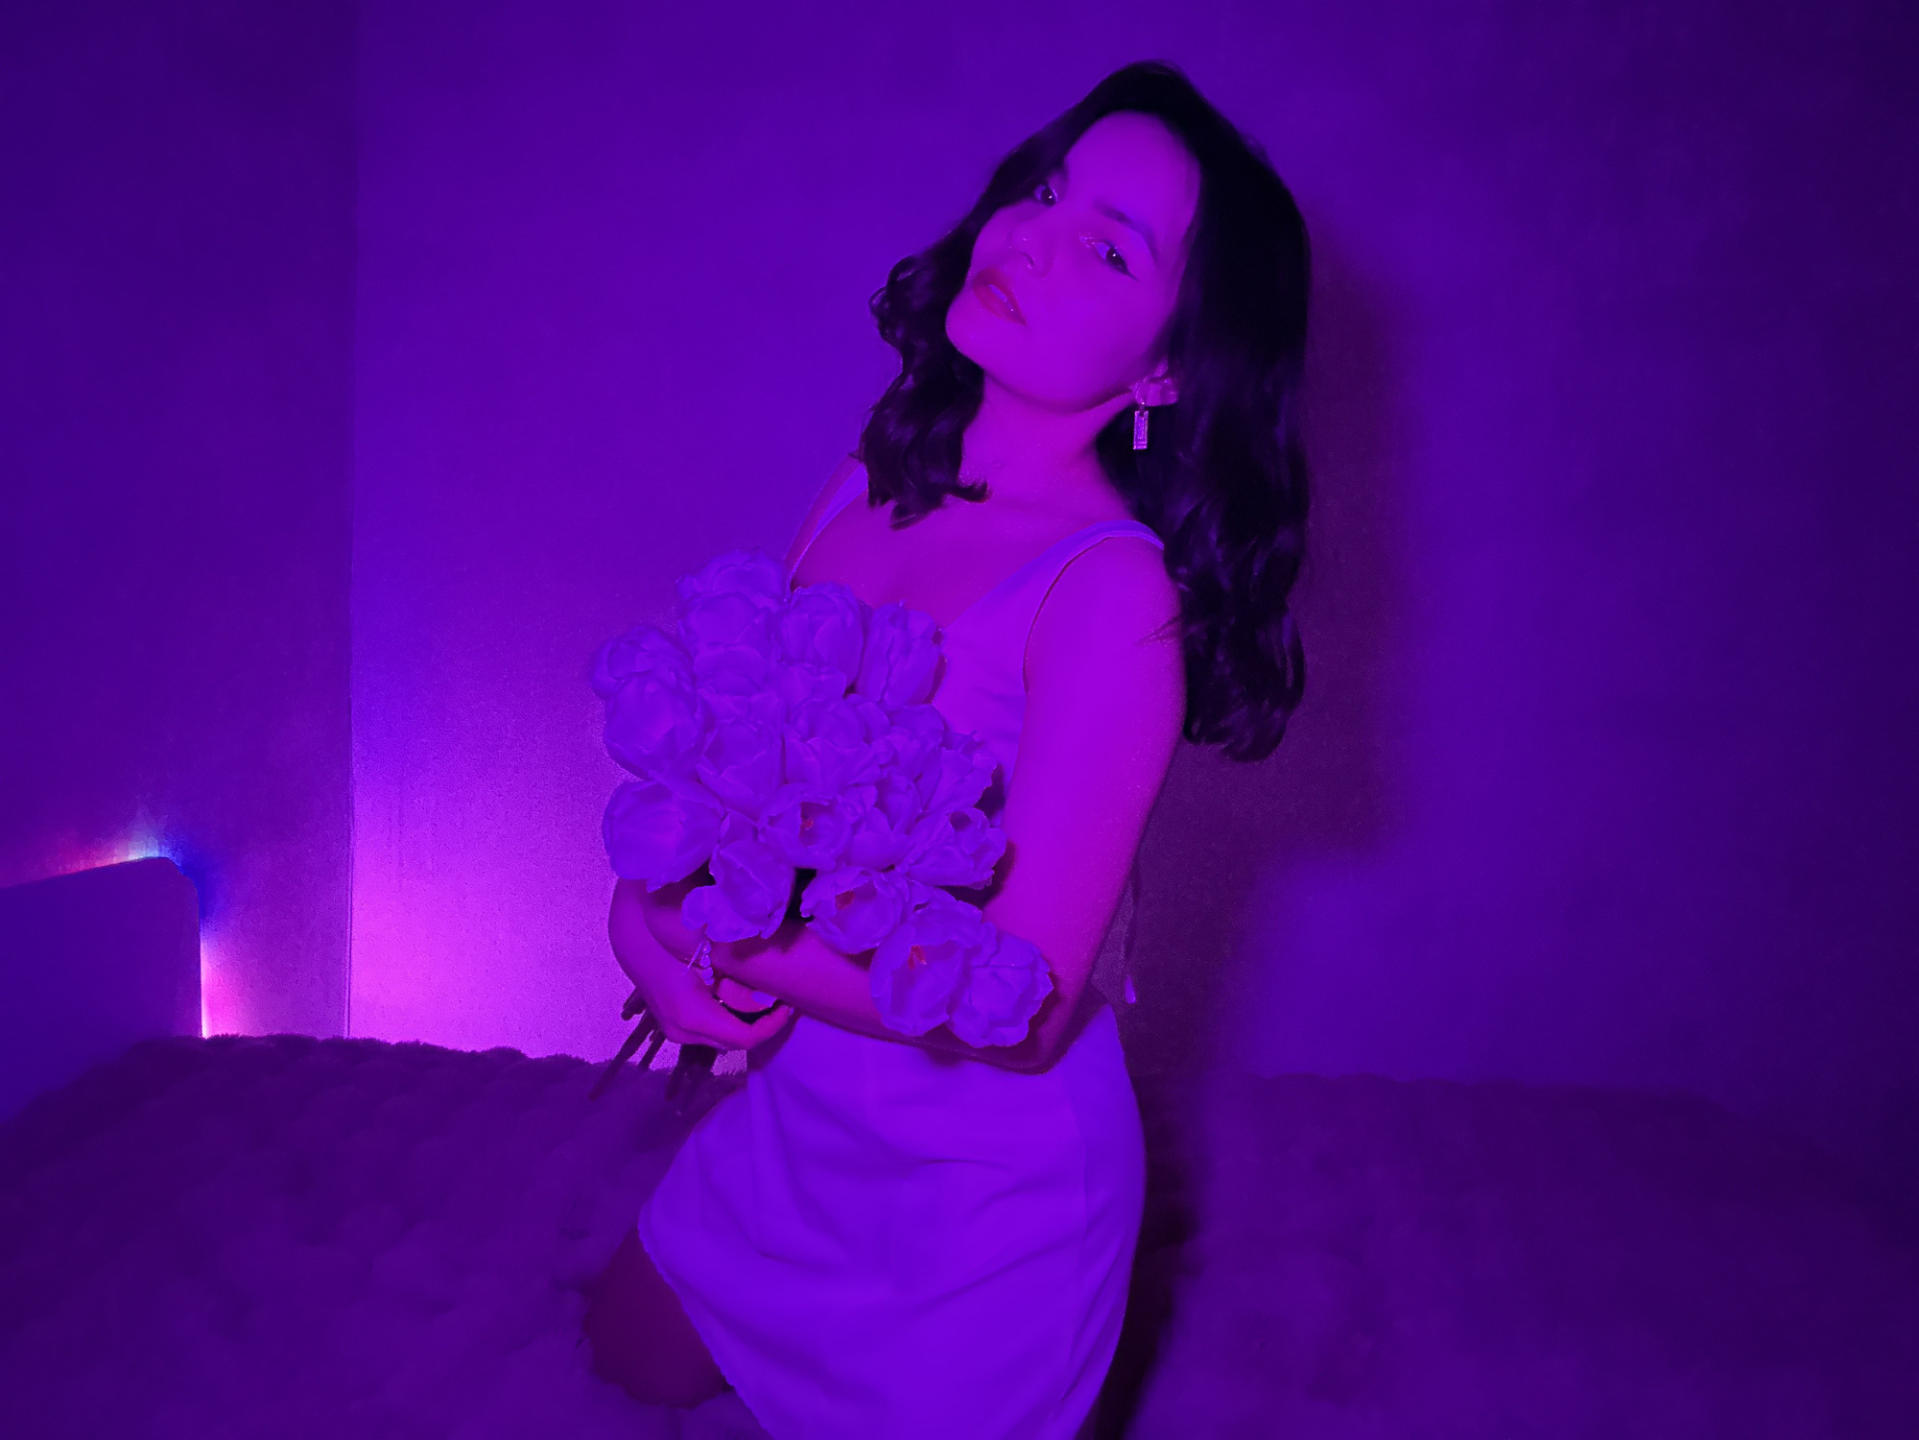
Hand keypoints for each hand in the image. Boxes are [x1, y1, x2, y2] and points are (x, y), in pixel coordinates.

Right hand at [610, 880, 794, 1051]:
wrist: (633, 935)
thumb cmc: (673, 939)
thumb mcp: (713, 959)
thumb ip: (740, 984)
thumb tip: (769, 1000)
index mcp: (693, 1018)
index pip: (744, 1039)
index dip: (771, 1026)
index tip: (788, 1005)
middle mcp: (682, 1032)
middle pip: (733, 1042)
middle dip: (761, 1024)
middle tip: (780, 999)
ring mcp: (674, 1030)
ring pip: (721, 1037)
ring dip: (745, 1020)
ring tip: (763, 995)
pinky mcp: (672, 1022)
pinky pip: (709, 1027)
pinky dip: (729, 1016)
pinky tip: (738, 993)